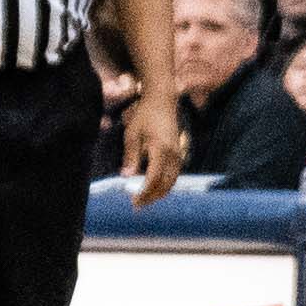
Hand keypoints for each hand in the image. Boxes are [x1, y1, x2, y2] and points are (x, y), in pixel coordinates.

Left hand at [124, 83, 184, 206]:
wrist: (162, 101)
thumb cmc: (144, 115)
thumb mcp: (132, 134)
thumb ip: (131, 156)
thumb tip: (126, 176)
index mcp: (160, 149)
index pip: (154, 179)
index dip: (144, 193)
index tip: (133, 201)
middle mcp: (173, 154)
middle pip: (165, 184)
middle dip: (152, 197)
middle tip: (137, 205)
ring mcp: (178, 154)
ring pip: (172, 182)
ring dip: (159, 193)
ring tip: (144, 199)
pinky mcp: (179, 153)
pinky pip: (174, 175)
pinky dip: (165, 184)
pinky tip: (154, 187)